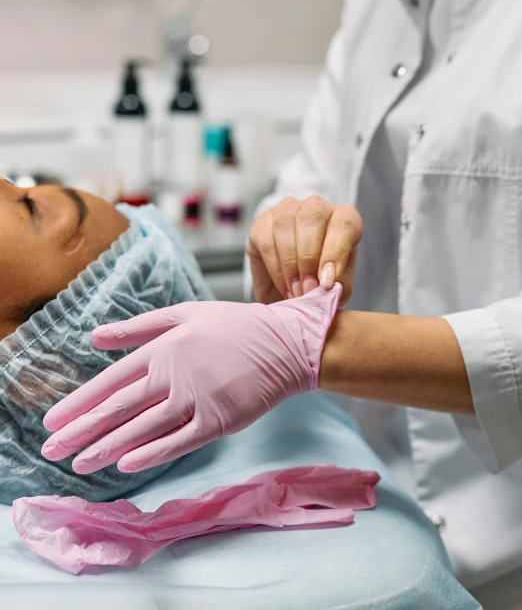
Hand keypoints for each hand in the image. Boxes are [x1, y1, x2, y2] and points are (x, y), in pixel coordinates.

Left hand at [41, 285, 341, 474]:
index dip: (79, 403)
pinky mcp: (219, 421)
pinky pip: (178, 442)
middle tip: (51, 451)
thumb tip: (95, 336)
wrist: (284, 343)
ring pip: (143, 429)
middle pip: (119, 409)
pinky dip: (151, 454)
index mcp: (163, 348)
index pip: (111, 381)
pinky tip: (126, 465)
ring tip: (79, 464)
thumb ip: (138, 327)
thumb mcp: (184, 314)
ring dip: (108, 448)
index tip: (53, 422)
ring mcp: (197, 400)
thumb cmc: (233, 325)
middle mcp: (174, 375)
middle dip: (81, 432)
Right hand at [248, 196, 362, 304]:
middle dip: (308, 259)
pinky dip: (276, 268)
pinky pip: (267, 240)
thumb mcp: (339, 284)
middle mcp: (316, 206)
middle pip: (312, 219)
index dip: (335, 253)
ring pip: (285, 225)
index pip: (344, 225)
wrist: (294, 285)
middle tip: (307, 290)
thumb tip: (330, 284)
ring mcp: (287, 210)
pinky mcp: (262, 222)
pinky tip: (283, 285)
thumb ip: (340, 283)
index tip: (326, 283)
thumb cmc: (322, 278)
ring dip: (290, 263)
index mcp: (345, 217)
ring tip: (296, 291)